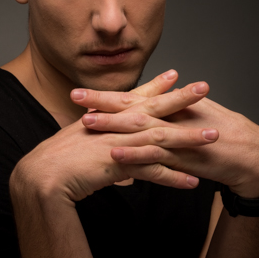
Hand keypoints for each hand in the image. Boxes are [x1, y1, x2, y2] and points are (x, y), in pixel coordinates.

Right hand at [10, 82, 218, 203]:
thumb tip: (117, 154)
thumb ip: (101, 143)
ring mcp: (119, 144)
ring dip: (188, 138)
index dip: (158, 86)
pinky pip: (152, 172)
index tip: (177, 75)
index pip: (137, 97)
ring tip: (214, 136)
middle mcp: (116, 126)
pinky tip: (193, 182)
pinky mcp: (119, 165)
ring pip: (160, 138)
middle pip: (155, 110)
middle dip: (182, 100)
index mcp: (108, 118)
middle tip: (205, 88)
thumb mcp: (82, 142)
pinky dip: (173, 177)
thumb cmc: (59, 159)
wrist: (44, 173)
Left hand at [74, 71, 258, 197]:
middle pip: (131, 107)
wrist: (252, 154)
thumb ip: (168, 114)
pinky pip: (155, 155)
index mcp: (170, 107)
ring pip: (139, 128)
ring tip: (87, 123)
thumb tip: (143, 110)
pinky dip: (135, 154)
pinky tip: (115, 154)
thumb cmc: (223, 134)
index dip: (106, 95)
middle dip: (101, 102)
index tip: (80, 92)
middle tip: (74, 96)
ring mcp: (177, 136)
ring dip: (113, 125)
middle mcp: (171, 117)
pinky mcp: (183, 156)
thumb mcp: (191, 119)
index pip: (132, 98)